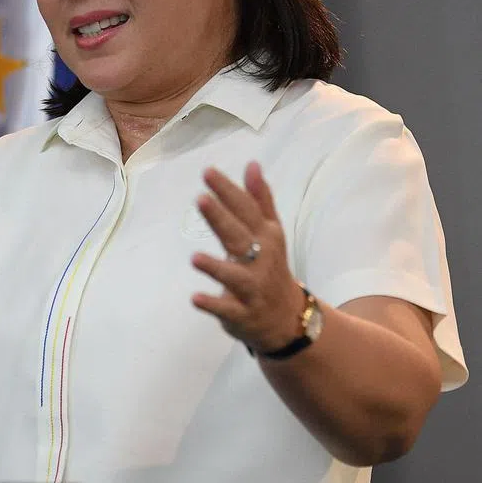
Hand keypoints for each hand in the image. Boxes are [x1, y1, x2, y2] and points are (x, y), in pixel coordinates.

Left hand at [190, 162, 305, 353]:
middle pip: (240, 237)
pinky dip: (213, 305)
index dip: (228, 192)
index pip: (246, 210)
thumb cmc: (269, 266)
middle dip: (221, 219)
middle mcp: (261, 260)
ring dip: (216, 267)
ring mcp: (252, 288)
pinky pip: (227, 309)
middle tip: (201, 199)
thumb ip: (259, 199)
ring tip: (194, 258)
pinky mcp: (242, 313)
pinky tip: (195, 298)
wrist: (287, 318)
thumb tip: (252, 164)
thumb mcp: (270, 232)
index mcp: (266, 237)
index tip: (207, 172)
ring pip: (235, 277)